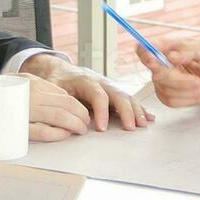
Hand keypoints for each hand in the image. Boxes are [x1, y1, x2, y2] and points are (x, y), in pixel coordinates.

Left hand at [19, 54, 153, 131]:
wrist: (61, 71)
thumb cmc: (57, 81)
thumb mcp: (51, 88)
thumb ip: (57, 100)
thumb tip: (61, 116)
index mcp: (86, 80)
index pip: (98, 95)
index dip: (101, 111)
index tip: (102, 128)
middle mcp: (101, 82)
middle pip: (118, 94)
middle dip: (126, 111)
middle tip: (130, 127)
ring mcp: (109, 87)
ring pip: (126, 97)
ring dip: (136, 110)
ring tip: (142, 124)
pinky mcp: (113, 94)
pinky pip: (128, 100)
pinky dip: (139, 108)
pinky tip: (148, 117)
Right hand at [137, 39, 199, 107]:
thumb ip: (186, 51)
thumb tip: (171, 57)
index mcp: (162, 49)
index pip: (142, 51)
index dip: (144, 55)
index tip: (153, 59)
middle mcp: (157, 67)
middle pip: (156, 75)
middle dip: (179, 80)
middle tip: (197, 80)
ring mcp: (160, 84)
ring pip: (167, 90)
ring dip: (188, 89)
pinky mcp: (167, 97)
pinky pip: (172, 101)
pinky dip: (189, 98)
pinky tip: (199, 91)